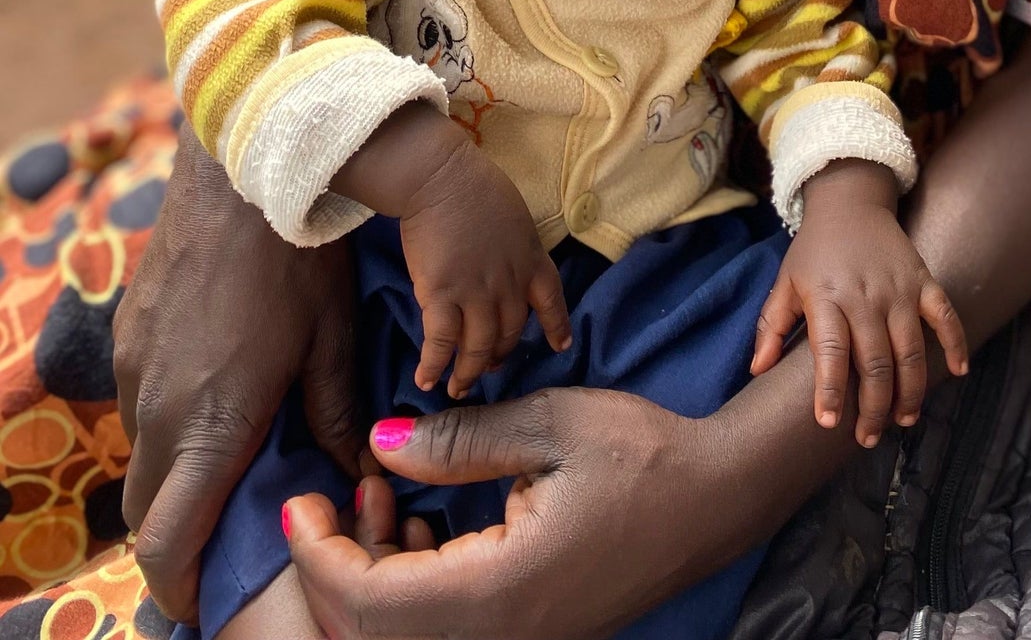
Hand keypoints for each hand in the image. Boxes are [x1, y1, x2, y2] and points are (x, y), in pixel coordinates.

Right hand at [114, 123, 361, 622]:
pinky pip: (140, 402)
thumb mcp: (333, 336)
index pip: (170, 539)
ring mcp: (135, 368)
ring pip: (141, 455)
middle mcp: (157, 405)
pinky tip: (217, 393)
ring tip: (228, 463)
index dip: (183, 585)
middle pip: (148, 510)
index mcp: (211, 421)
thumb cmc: (299, 253)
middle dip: (179, 537)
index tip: (210, 599)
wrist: (240, 165)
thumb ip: (335, 415)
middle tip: (228, 534)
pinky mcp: (130, 335)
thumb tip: (352, 476)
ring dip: (174, 475)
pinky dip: (169, 423)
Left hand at [286, 389, 723, 639]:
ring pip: (407, 632)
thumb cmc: (640, 452)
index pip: (370, 603)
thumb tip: (378, 444)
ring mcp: (519, 639)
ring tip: (384, 493)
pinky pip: (444, 625)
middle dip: (338, 565)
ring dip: (374, 571)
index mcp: (499, 591)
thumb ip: (457, 442)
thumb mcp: (547, 425)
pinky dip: (412, 578)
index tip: (299, 497)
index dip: (317, 555)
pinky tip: (422, 519)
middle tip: (335, 493)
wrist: (717, 495)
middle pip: (376, 634)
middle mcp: (502, 635)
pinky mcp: (529, 629)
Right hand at [400, 135, 571, 397]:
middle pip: (510, 333)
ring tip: (459, 388)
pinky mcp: (442, 297)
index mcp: (531, 259)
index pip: (551, 300)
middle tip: (488, 368)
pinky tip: (426, 381)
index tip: (560, 345)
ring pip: (479, 348)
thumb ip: (514, 249)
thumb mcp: (514, 218)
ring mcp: (477, 293)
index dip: (556, 325)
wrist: (441, 177)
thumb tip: (502, 269)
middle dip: (499, 356)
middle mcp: (509, 284)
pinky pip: (441, 343)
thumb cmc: (474, 186)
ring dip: (468, 373)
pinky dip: (434, 366)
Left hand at [751, 160, 967, 447]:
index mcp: (827, 298)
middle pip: (875, 362)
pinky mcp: (924, 280)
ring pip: (910, 350)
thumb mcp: (786, 282)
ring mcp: (899, 289)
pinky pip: (945, 315)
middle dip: (873, 407)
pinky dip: (955, 343)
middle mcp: (865, 296)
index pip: (829, 352)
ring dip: (910, 390)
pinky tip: (959, 371)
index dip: (830, 390)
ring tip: (904, 420)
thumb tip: (757, 371)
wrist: (849, 201)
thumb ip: (771, 326)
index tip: (828, 423)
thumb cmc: (814, 250)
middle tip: (868, 437)